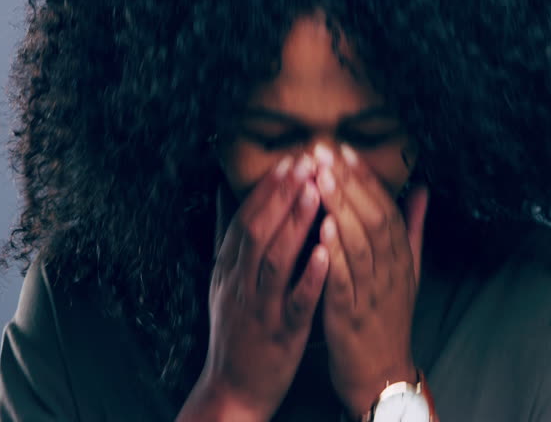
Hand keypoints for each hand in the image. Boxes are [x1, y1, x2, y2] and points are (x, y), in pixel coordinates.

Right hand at [180, 157, 329, 421]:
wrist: (232, 390)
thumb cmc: (235, 331)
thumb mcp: (224, 282)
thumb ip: (230, 239)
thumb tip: (227, 195)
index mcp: (229, 270)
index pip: (246, 220)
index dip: (267, 189)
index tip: (289, 160)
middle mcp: (240, 283)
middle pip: (258, 230)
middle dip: (282, 195)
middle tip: (305, 162)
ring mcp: (259, 308)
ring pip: (274, 260)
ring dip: (295, 224)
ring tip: (316, 192)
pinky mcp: (280, 334)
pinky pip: (295, 302)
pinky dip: (309, 276)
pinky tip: (326, 254)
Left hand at [315, 143, 429, 418]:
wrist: (382, 373)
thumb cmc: (388, 318)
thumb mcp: (408, 271)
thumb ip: (413, 228)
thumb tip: (421, 188)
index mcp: (401, 258)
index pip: (385, 208)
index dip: (364, 177)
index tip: (343, 149)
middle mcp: (390, 271)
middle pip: (372, 218)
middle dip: (347, 182)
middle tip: (323, 152)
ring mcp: (371, 293)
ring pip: (359, 243)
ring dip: (339, 207)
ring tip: (320, 178)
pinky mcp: (350, 315)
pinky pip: (344, 279)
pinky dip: (335, 252)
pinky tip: (321, 227)